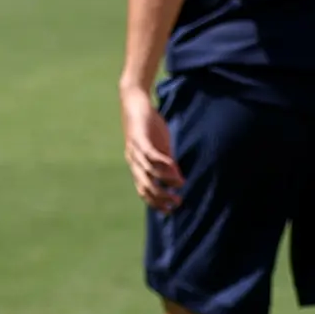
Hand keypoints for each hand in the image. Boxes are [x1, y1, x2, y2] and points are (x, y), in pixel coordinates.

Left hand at [122, 78, 183, 211]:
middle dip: (161, 198)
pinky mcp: (140, 138)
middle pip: (145, 186)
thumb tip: (178, 180)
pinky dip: (163, 164)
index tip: (170, 211)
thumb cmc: (149, 126)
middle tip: (177, 203)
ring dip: (165, 182)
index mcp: (137, 166)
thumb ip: (168, 163)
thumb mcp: (160, 148)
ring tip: (180, 186)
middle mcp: (134, 161)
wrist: (135, 102)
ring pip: (148, 173)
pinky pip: (151, 155)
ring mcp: (135, 150)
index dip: (155, 203)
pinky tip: (174, 168)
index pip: (143, 191)